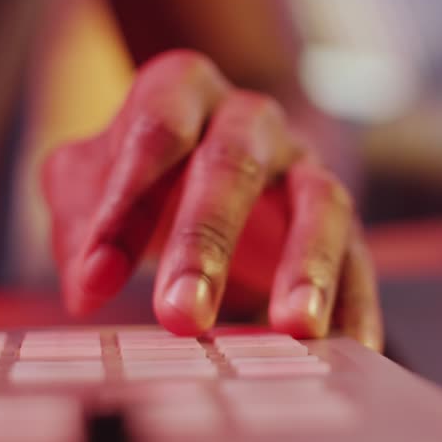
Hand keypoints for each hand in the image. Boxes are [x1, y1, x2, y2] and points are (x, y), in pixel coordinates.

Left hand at [42, 50, 381, 349]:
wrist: (222, 168)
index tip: (97, 279)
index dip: (126, 202)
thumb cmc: (144, 176)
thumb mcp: (89, 184)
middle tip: (181, 315)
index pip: (157, 130)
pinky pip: (361, 261)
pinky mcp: (346, 224)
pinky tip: (352, 352)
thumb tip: (86, 287)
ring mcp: (306, 168)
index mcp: (183, 89)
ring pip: (321, 204)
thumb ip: (80, 226)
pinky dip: (357, 308)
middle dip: (206, 243)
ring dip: (308, 267)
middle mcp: (252, 120)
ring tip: (294, 328)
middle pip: (234, 165)